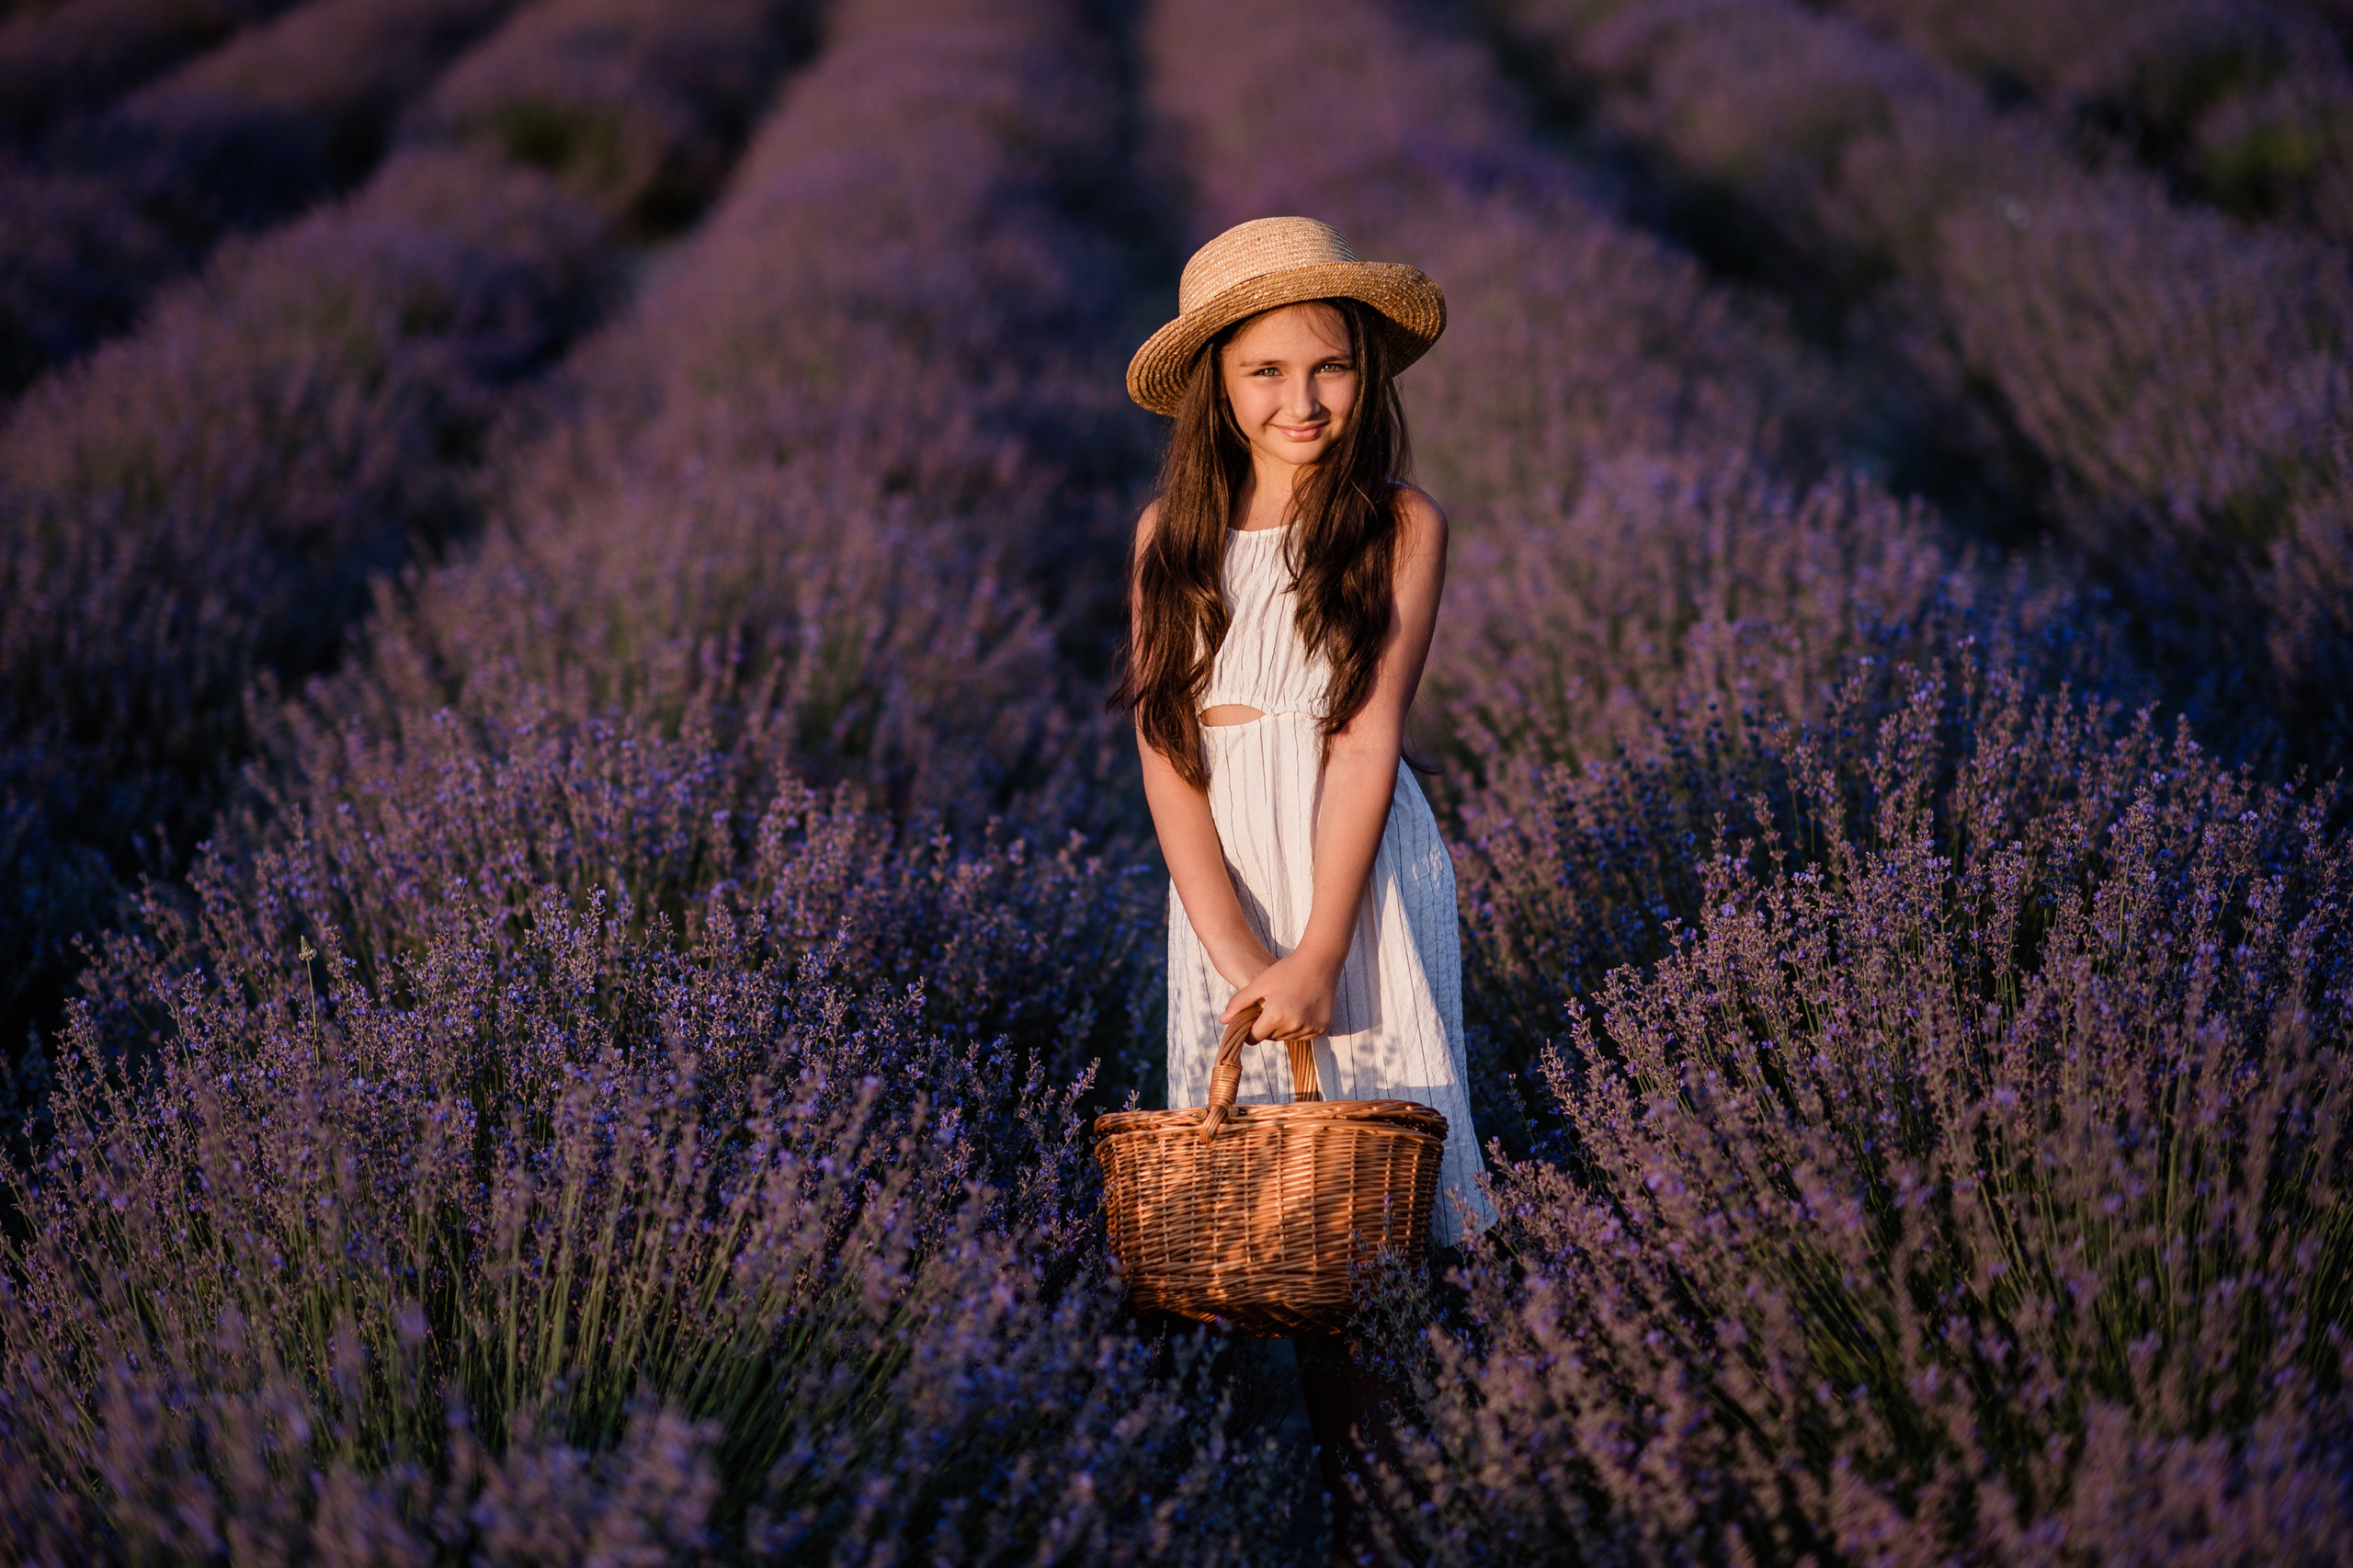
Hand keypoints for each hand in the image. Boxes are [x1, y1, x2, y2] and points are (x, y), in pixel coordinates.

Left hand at [1220, 948, 1338, 1040]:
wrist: (1320, 961)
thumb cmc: (1286, 970)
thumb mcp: (1259, 984)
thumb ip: (1239, 1002)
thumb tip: (1222, 1021)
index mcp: (1275, 1016)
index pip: (1255, 1036)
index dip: (1250, 1029)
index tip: (1252, 1019)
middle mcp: (1294, 1026)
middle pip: (1272, 1037)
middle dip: (1268, 1026)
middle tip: (1271, 1007)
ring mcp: (1310, 1028)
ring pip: (1288, 1037)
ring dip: (1283, 1027)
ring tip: (1285, 1005)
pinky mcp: (1322, 1027)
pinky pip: (1304, 1034)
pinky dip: (1299, 1026)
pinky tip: (1300, 1008)